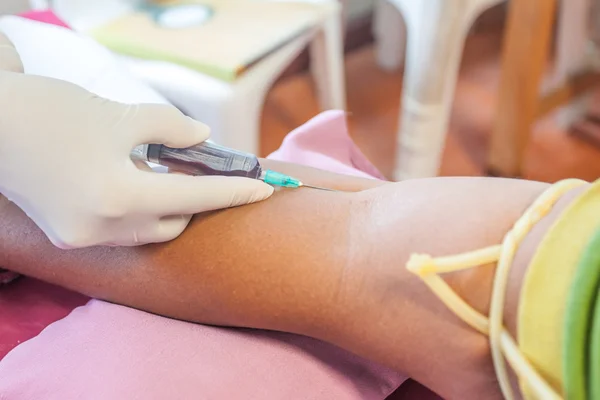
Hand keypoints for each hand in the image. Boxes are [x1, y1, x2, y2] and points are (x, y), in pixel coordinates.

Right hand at [0, 33, 272, 248]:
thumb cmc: (53, 111)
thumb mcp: (121, 114)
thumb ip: (171, 129)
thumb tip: (201, 141)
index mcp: (120, 195)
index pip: (195, 195)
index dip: (234, 191)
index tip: (264, 189)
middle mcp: (104, 228)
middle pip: (175, 222)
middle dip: (198, 200)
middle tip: (208, 173)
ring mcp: (84, 237)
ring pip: (150, 231)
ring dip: (169, 208)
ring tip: (170, 176)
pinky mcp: (70, 236)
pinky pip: (123, 232)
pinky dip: (141, 213)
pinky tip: (139, 187)